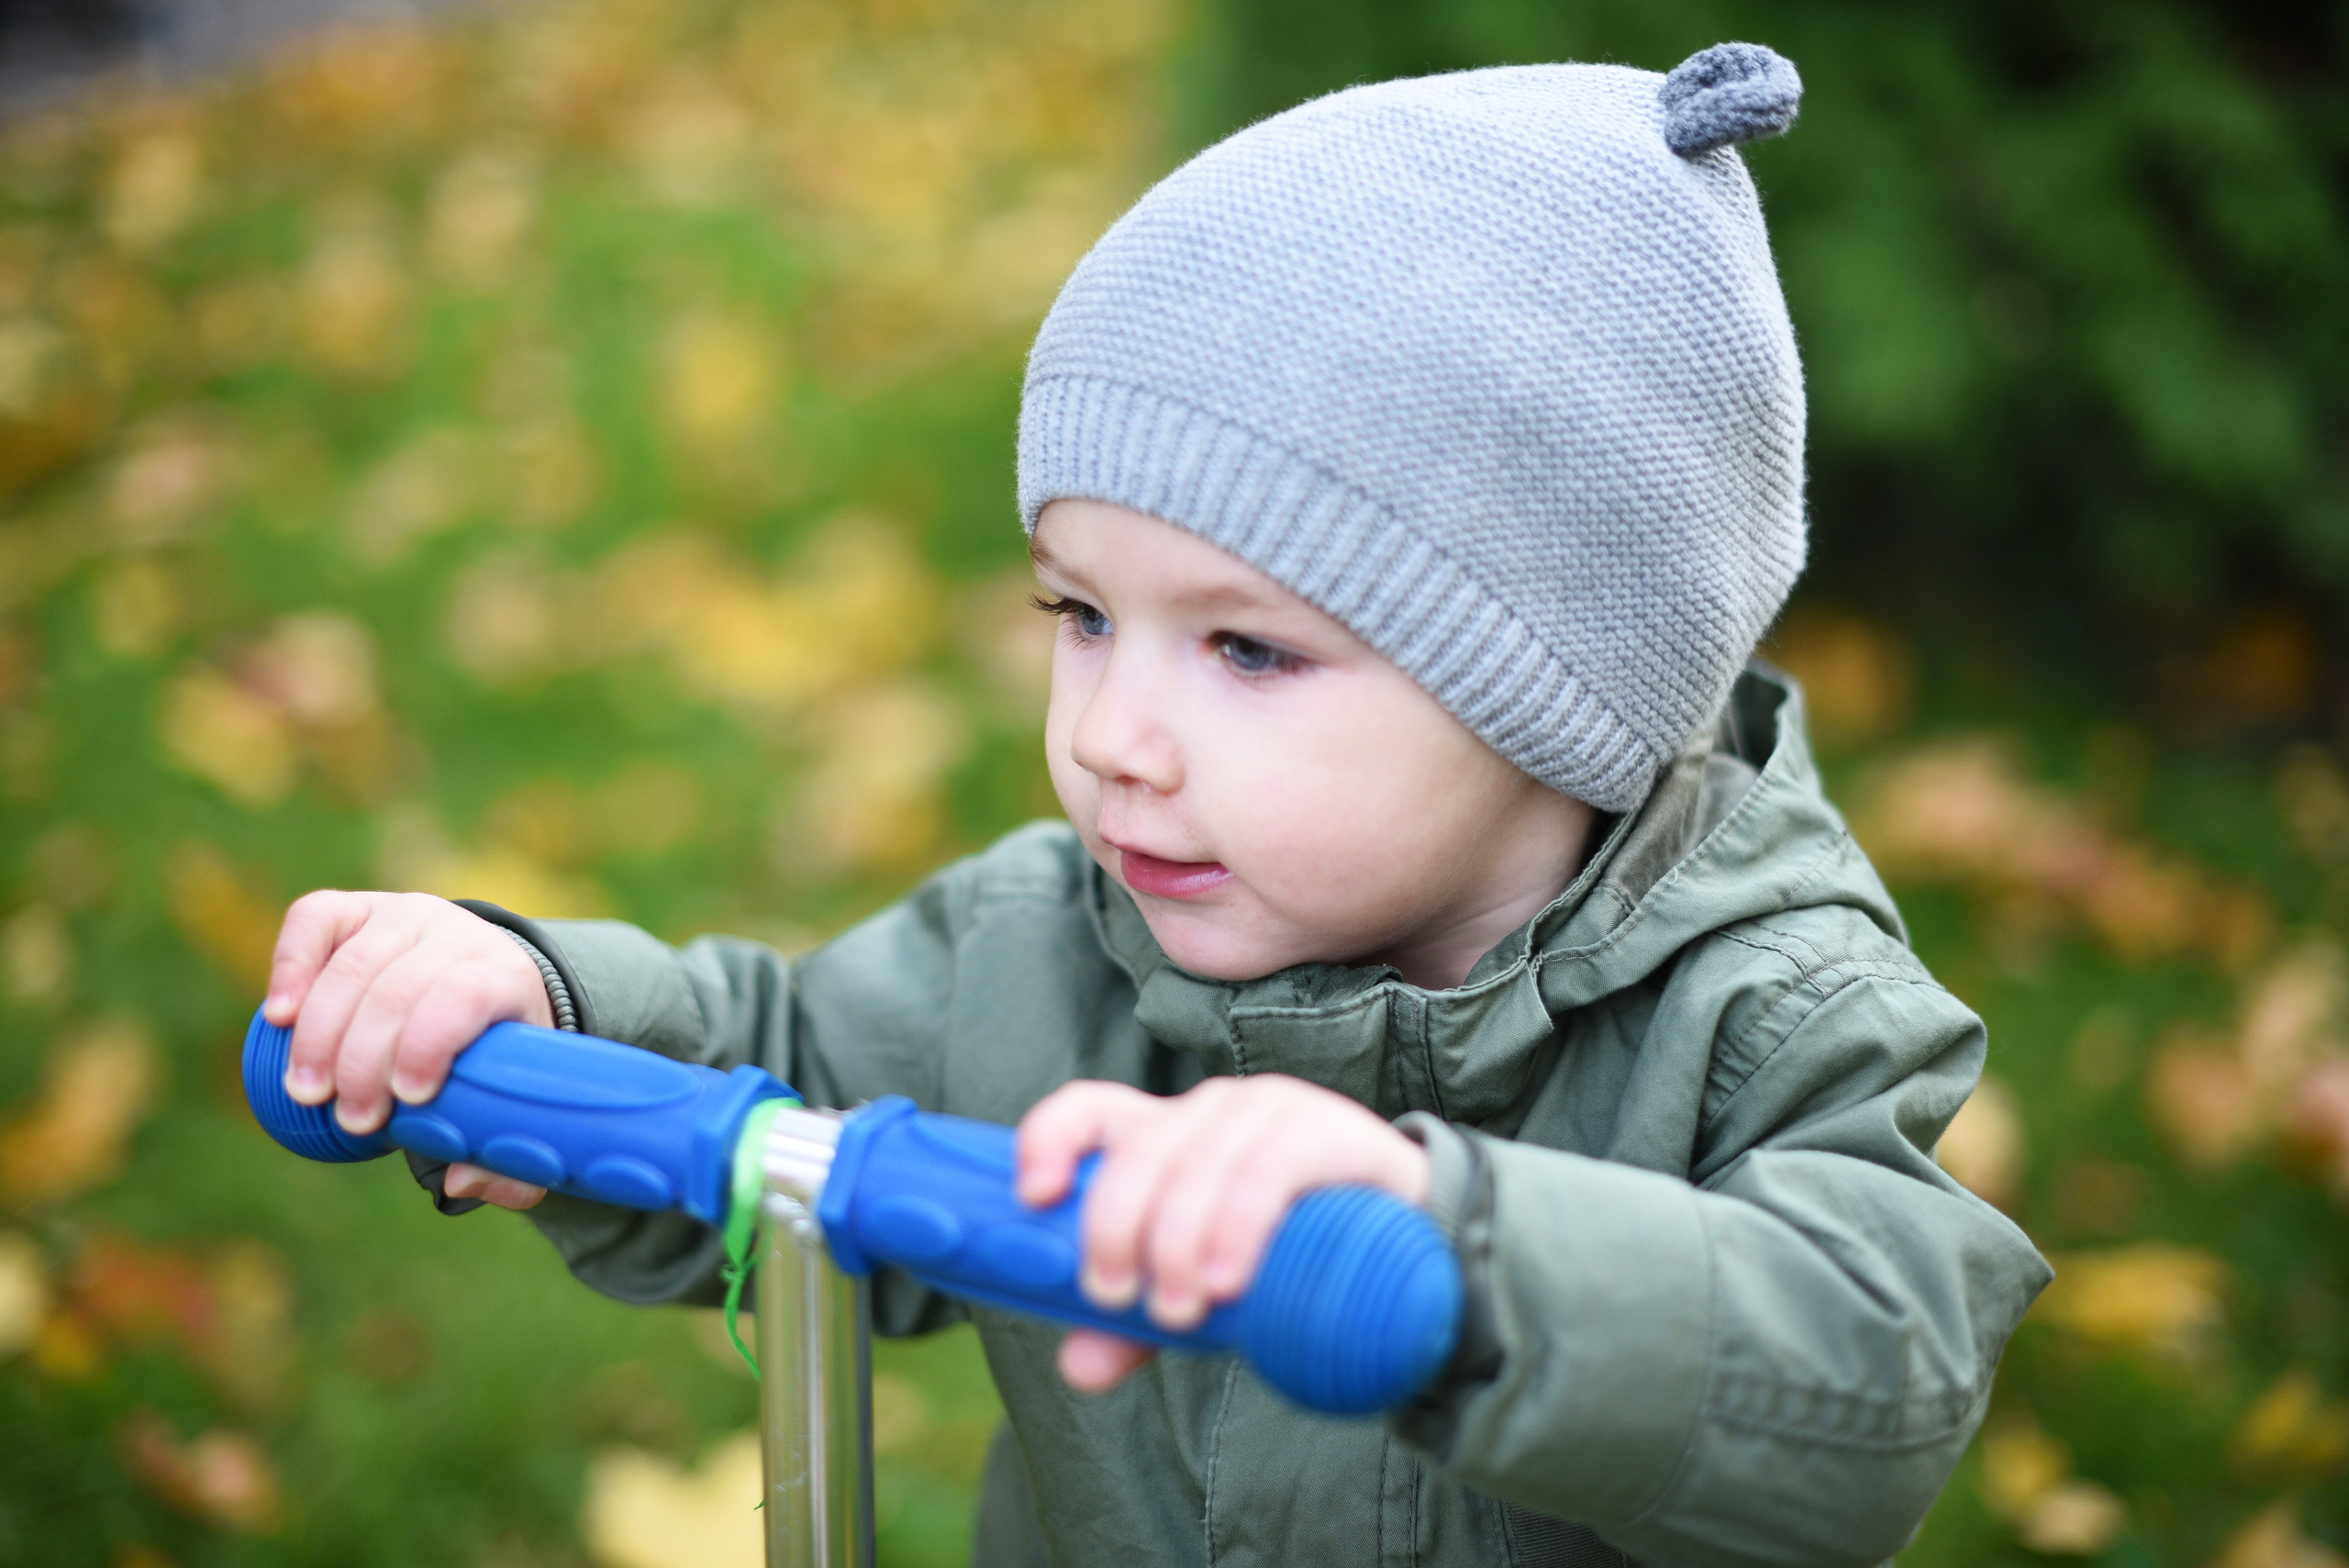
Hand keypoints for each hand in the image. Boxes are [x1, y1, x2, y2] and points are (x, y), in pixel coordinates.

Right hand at [264, 891, 553, 1163]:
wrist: (486, 978)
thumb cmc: (495, 1055)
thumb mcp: (519, 1102)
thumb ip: (508, 1159)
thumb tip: (459, 1182)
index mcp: (505, 977)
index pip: (465, 995)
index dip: (430, 1043)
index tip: (408, 1098)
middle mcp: (457, 935)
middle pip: (400, 990)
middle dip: (365, 1061)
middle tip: (350, 1119)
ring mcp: (405, 915)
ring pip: (353, 966)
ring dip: (321, 1035)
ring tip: (308, 1092)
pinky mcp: (359, 909)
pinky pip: (316, 921)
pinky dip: (292, 965)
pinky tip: (279, 1016)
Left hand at [1015, 1075, 1429, 1392]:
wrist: (1414, 1251)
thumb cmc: (1287, 1260)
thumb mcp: (1200, 1295)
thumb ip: (1136, 1327)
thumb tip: (1077, 1368)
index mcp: (1165, 1137)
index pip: (1091, 1110)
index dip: (1050, 1137)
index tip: (1033, 1196)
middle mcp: (1210, 1112)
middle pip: (1139, 1147)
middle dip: (1114, 1223)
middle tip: (1116, 1296)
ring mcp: (1271, 1113)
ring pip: (1199, 1159)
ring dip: (1175, 1238)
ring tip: (1178, 1310)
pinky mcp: (1330, 1132)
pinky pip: (1271, 1167)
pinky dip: (1238, 1224)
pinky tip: (1229, 1278)